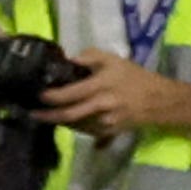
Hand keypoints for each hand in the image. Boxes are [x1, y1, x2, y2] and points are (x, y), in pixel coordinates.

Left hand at [40, 49, 174, 139]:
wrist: (158, 101)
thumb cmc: (135, 77)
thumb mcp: (115, 59)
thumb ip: (91, 56)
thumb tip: (69, 60)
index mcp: (102, 86)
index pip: (71, 94)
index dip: (52, 96)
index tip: (39, 94)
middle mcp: (101, 107)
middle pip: (69, 115)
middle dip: (48, 116)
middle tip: (33, 113)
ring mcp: (104, 123)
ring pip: (75, 125)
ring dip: (59, 121)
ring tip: (45, 115)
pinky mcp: (108, 133)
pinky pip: (85, 130)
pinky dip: (73, 125)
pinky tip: (66, 119)